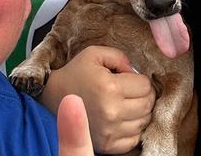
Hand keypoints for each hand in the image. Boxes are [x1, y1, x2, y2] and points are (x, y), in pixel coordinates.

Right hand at [40, 46, 154, 153]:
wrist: (53, 98)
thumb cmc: (76, 74)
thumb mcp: (94, 54)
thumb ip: (119, 57)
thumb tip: (135, 72)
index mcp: (110, 87)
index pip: (146, 86)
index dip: (140, 80)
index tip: (129, 79)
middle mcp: (111, 112)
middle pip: (147, 105)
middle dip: (143, 95)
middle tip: (130, 91)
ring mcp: (110, 131)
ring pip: (144, 121)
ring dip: (138, 112)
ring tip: (124, 104)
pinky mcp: (108, 145)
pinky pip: (135, 138)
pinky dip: (132, 129)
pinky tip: (121, 119)